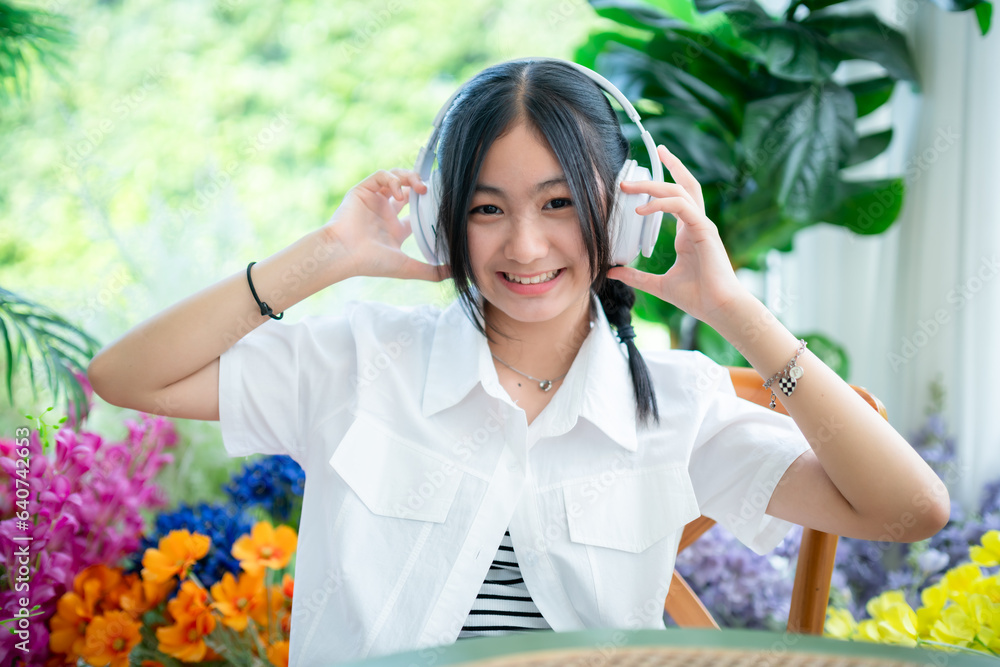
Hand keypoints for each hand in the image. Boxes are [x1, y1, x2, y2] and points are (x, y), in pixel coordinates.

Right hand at [320, 168, 449, 281]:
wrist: (344, 253)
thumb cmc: (371, 262)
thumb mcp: (407, 267)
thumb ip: (432, 272)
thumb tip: (457, 273)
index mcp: (395, 230)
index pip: (416, 213)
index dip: (429, 206)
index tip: (442, 204)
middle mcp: (385, 213)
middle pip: (407, 190)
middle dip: (419, 185)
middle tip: (430, 190)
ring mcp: (374, 201)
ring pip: (395, 178)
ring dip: (408, 178)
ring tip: (419, 187)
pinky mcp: (363, 190)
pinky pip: (380, 175)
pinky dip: (392, 180)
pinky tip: (399, 193)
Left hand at [607, 145, 747, 325]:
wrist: (718, 309)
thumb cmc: (696, 297)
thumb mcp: (658, 285)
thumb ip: (637, 276)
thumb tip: (613, 272)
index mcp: (689, 231)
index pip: (678, 197)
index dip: (665, 181)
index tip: (644, 175)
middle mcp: (696, 223)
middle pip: (685, 184)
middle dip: (668, 167)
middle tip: (648, 156)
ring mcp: (702, 225)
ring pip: (680, 192)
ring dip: (654, 185)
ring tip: (629, 187)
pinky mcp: (705, 231)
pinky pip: (681, 208)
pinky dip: (661, 204)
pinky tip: (642, 209)